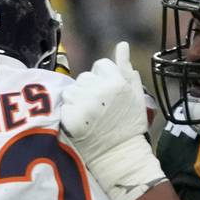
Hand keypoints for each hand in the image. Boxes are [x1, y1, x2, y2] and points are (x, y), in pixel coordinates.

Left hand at [59, 41, 149, 159]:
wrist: (120, 155)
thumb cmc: (130, 124)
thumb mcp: (135, 94)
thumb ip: (126, 67)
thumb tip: (122, 44)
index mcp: (116, 82)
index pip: (100, 64)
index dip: (103, 78)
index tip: (108, 95)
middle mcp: (99, 90)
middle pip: (84, 77)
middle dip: (89, 89)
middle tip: (99, 108)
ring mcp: (83, 105)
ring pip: (71, 90)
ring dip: (77, 101)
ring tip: (90, 116)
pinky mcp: (70, 119)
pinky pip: (64, 106)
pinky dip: (69, 114)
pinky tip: (81, 124)